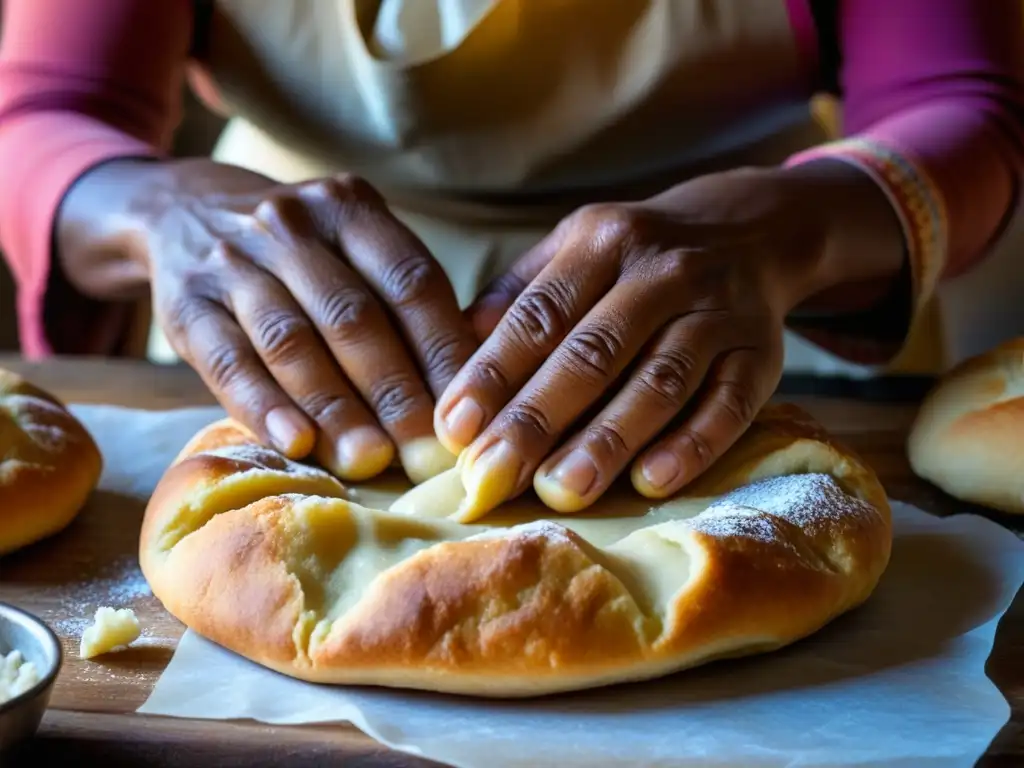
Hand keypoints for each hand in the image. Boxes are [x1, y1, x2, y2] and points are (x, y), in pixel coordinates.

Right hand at [136, 160, 476, 481]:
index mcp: (350, 207)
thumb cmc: (303, 255)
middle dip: (396, 392)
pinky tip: (296, 444)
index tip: (467, 414)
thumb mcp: (355, 248)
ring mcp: (232, 261)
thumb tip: (472, 383)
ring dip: (336, 408)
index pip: (411, 282)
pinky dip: (265, 406)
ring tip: (370, 461)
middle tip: (425, 454)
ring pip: (293, 342)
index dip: (443, 351)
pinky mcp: (186, 304)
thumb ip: (407, 303)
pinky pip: (229, 361)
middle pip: (354, 316)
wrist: (185, 213)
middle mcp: (290, 225)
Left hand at [435, 167, 826, 511]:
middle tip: (492, 476)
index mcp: (602, 241)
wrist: (750, 232)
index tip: (455, 430)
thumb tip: (454, 355)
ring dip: (608, 440)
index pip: (539, 314)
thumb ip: (517, 297)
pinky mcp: (761, 355)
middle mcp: (662, 272)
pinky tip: (651, 482)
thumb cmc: (636, 258)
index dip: (493, 374)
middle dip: (537, 419)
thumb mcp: (576, 248)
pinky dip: (692, 445)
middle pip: (593, 353)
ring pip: (659, 382)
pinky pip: (728, 405)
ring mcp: (718, 312)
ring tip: (560, 490)